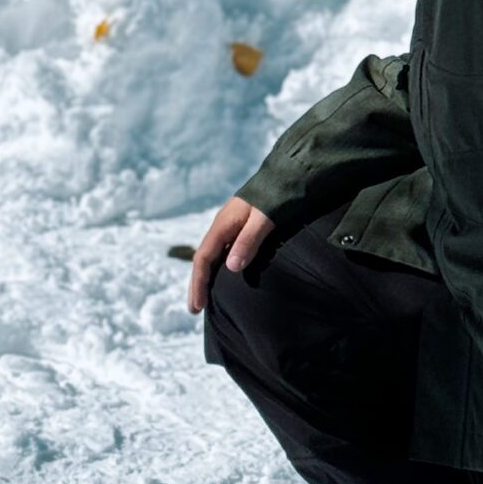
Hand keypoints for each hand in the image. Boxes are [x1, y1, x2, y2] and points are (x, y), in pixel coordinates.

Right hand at [187, 195, 276, 312]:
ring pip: (212, 255)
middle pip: (203, 258)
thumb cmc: (277, 196)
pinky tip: (224, 277)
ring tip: (204, 298)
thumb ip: (249, 240)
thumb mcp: (264, 219)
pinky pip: (222, 251)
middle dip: (197, 284)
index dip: (198, 283)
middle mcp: (223, 225)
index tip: (196, 306)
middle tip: (194, 309)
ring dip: (206, 277)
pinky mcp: (241, 227)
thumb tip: (232, 267)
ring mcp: (231, 226)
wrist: (287, 174)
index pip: (203, 258)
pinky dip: (218, 268)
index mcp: (224, 224)